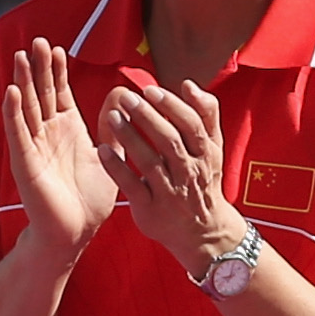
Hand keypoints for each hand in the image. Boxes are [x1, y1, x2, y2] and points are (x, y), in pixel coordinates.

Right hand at [7, 35, 117, 259]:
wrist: (75, 232)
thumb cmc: (91, 199)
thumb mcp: (110, 155)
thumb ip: (115, 127)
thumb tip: (123, 96)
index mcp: (67, 130)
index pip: (57, 92)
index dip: (56, 70)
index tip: (56, 47)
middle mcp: (47, 134)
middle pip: (39, 93)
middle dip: (37, 68)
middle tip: (36, 41)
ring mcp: (34, 147)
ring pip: (26, 108)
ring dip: (22, 82)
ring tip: (20, 57)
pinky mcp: (25, 163)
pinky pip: (18, 133)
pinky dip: (14, 112)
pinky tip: (12, 91)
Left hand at [96, 73, 240, 273]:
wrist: (202, 231)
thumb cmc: (202, 181)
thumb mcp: (213, 150)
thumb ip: (206, 115)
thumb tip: (188, 84)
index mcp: (206, 154)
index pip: (192, 125)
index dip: (172, 106)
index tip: (151, 90)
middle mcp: (189, 172)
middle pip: (170, 140)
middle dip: (149, 117)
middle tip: (128, 98)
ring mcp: (169, 192)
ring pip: (150, 161)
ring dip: (131, 138)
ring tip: (113, 117)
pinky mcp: (150, 209)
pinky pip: (131, 186)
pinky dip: (116, 168)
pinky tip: (101, 150)